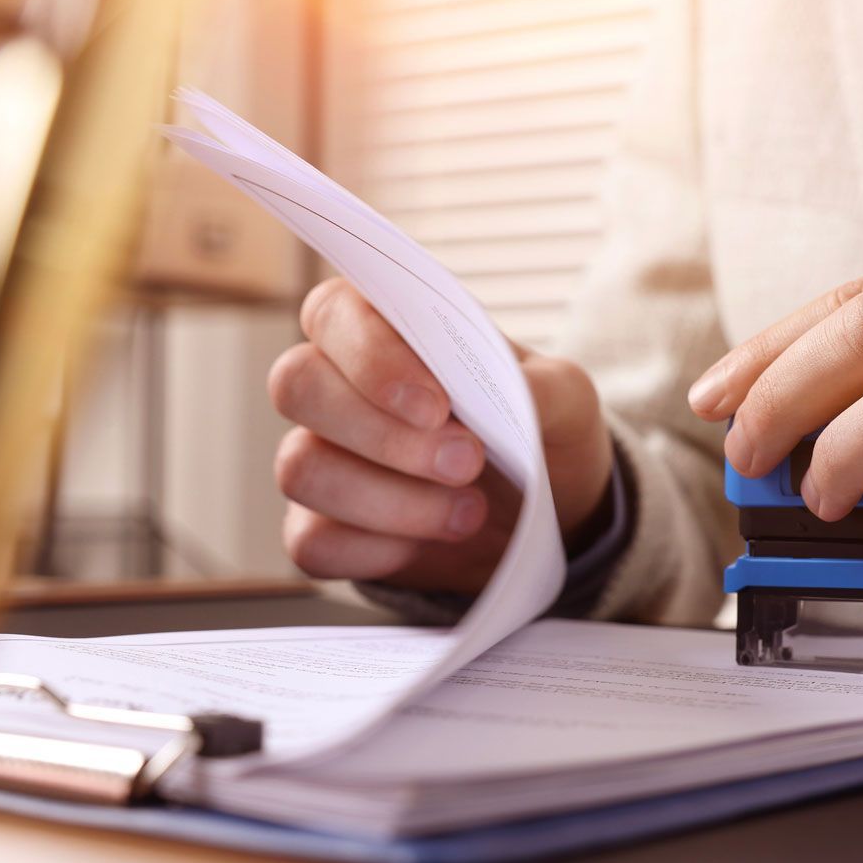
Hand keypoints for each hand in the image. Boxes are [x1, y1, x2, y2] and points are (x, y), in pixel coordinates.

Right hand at [269, 278, 612, 592]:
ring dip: (390, 500)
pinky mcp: (323, 528)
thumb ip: (540, 387)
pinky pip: (310, 541)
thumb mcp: (565, 401)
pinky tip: (425, 544)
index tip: (437, 406)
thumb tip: (510, 390)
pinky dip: (372, 550)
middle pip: (297, 385)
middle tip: (468, 462)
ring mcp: (322, 457)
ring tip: (468, 512)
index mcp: (386, 330)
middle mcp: (338, 386)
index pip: (332, 312)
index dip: (370, 357)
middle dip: (384, 435)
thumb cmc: (541, 433)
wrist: (549, 517)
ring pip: (300, 468)